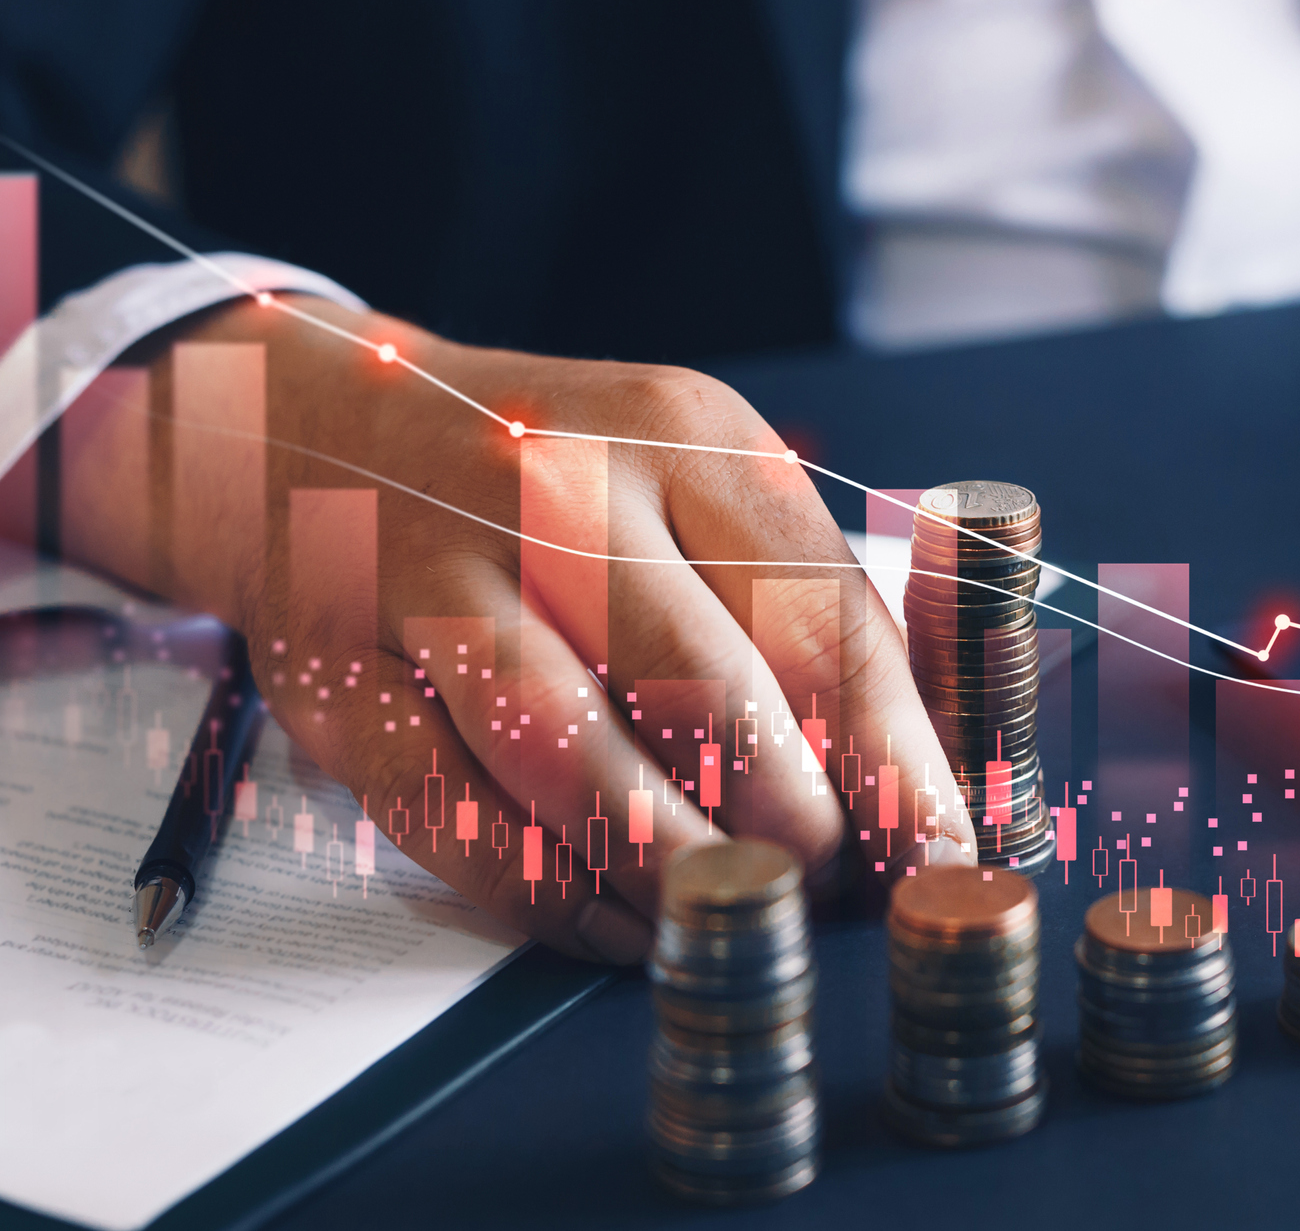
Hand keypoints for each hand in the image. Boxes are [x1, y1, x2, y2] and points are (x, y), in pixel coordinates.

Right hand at [68, 296, 974, 962]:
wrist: (317, 428)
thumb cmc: (555, 481)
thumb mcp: (691, 479)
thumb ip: (795, 603)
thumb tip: (914, 777)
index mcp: (680, 432)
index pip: (816, 607)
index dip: (889, 748)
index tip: (935, 844)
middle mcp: (558, 485)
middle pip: (708, 685)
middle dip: (792, 815)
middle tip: (829, 883)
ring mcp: (437, 575)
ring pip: (577, 753)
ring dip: (672, 858)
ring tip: (729, 905)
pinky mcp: (342, 669)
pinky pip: (457, 813)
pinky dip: (547, 889)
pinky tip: (611, 919)